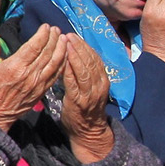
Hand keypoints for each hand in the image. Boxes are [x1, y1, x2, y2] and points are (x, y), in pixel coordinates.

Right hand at [0, 25, 66, 128]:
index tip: (47, 26)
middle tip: (57, 29)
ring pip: (55, 63)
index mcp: (15, 66)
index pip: (34, 46)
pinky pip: (56, 75)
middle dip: (54, 39)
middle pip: (47, 53)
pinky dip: (62, 64)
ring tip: (64, 39)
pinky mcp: (42, 91)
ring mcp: (38, 84)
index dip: (42, 35)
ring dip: (61, 50)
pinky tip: (65, 57)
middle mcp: (30, 74)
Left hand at [58, 34, 113, 160]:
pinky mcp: (79, 100)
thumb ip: (86, 74)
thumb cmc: (86, 108)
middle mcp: (99, 85)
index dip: (85, 46)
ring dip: (74, 55)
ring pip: (84, 69)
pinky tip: (62, 61)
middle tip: (68, 35)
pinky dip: (68, 70)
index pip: (95, 59)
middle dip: (79, 47)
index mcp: (103, 80)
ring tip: (65, 43)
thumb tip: (76, 55)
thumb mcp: (90, 89)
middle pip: (90, 61)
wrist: (88, 130)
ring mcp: (90, 93)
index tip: (74, 36)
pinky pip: (73, 82)